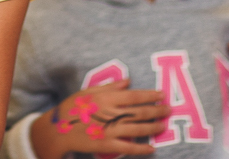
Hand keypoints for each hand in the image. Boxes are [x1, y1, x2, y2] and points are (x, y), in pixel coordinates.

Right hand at [31, 79, 168, 157]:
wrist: (59, 129)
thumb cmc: (73, 108)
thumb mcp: (88, 92)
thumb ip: (110, 87)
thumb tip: (128, 80)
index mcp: (105, 98)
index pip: (134, 95)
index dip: (150, 95)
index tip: (162, 94)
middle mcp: (110, 113)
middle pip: (140, 112)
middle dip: (157, 110)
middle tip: (169, 109)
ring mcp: (109, 130)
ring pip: (138, 129)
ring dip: (153, 127)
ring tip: (163, 125)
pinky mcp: (107, 145)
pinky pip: (129, 148)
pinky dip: (142, 148)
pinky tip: (152, 148)